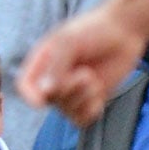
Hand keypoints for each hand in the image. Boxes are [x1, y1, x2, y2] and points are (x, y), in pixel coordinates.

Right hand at [20, 3, 148, 125]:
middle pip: (48, 100)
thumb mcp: (68, 41)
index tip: (40, 102)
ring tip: (92, 77)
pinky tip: (99, 92)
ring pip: (66, 111)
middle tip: (84, 73)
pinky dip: (91, 109)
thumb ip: (56, 64)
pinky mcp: (91, 100)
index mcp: (41, 64)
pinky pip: (83, 119)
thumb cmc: (92, 30)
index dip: (30, 96)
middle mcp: (53, 80)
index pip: (25, 87)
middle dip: (66, 90)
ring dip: (82, 97)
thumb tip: (46, 91)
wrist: (123, 32)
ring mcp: (72, 92)